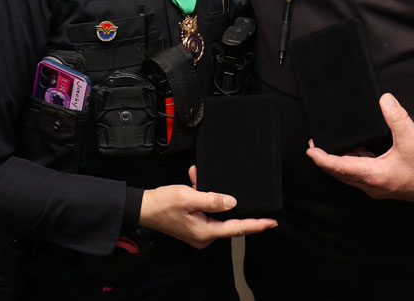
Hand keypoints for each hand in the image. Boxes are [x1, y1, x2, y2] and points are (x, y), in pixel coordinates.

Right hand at [139, 184, 276, 248]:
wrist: (142, 207)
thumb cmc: (162, 204)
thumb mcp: (189, 197)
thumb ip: (212, 199)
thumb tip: (232, 202)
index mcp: (205, 232)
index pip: (237, 228)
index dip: (256, 225)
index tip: (271, 222)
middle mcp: (204, 235)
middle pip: (228, 220)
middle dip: (230, 201)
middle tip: (242, 190)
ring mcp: (198, 230)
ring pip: (216, 211)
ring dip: (211, 193)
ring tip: (198, 179)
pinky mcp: (193, 223)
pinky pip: (205, 208)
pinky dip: (202, 194)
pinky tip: (195, 178)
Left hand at [306, 93, 413, 204]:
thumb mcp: (411, 138)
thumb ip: (396, 117)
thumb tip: (384, 99)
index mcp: (374, 176)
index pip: (339, 168)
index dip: (322, 159)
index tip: (310, 150)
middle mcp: (372, 185)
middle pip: (340, 173)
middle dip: (325, 159)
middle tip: (314, 145)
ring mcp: (377, 187)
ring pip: (350, 175)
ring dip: (338, 162)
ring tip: (330, 145)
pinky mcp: (384, 184)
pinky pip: (361, 174)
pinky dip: (353, 162)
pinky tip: (355, 150)